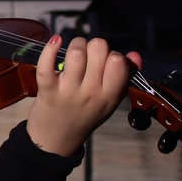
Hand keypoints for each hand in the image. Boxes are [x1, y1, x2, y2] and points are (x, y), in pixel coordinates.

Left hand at [26, 35, 141, 155]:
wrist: (56, 139)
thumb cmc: (86, 114)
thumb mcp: (110, 101)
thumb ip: (125, 77)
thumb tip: (134, 54)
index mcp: (110, 96)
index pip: (118, 62)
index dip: (111, 54)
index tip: (104, 62)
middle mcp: (91, 93)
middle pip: (98, 50)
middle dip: (94, 46)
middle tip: (88, 56)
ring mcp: (68, 92)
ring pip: (76, 53)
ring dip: (76, 45)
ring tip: (73, 52)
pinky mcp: (47, 90)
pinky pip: (47, 64)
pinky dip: (50, 48)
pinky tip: (55, 41)